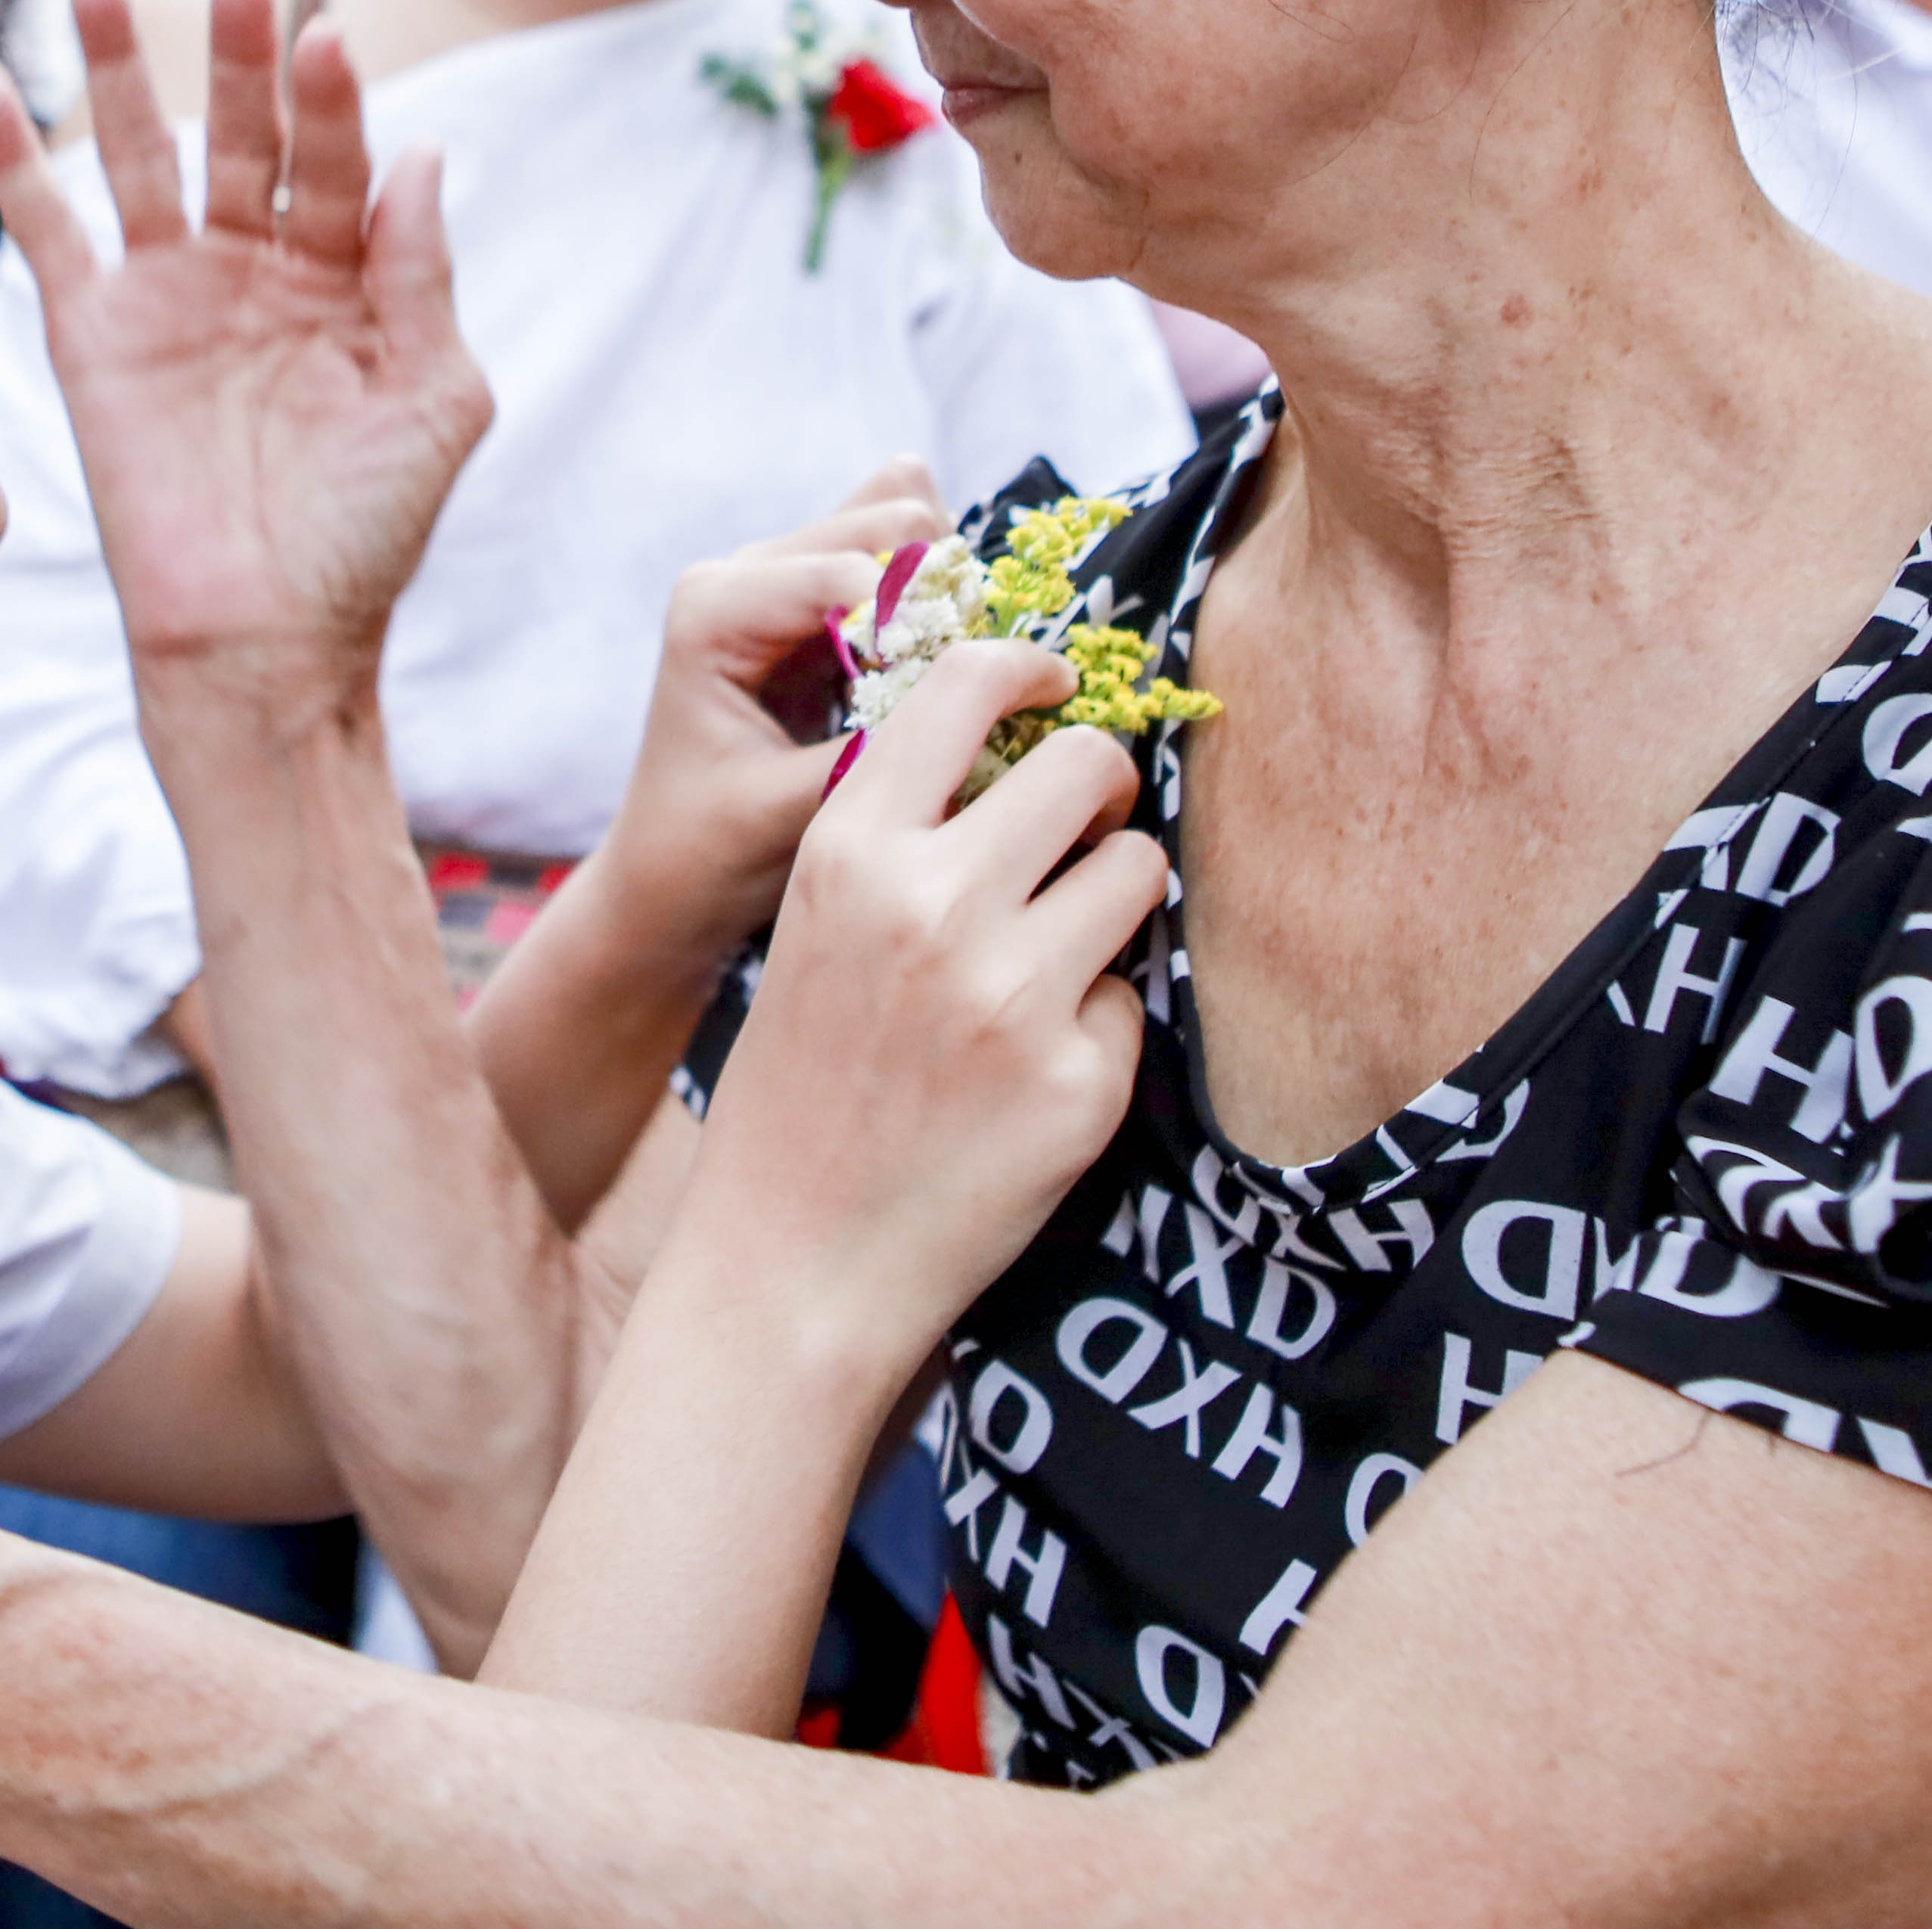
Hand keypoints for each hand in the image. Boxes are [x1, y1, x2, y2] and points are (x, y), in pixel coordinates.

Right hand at [0, 0, 490, 696]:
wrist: (264, 640)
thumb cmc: (364, 536)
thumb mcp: (435, 399)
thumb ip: (422, 276)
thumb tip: (422, 155)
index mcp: (344, 280)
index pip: (338, 161)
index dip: (333, 102)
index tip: (327, 37)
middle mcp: (253, 271)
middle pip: (243, 135)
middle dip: (240, 57)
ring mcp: (169, 295)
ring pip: (140, 154)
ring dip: (121, 67)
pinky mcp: (92, 335)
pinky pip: (50, 227)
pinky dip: (17, 154)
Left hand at [586, 463, 944, 974]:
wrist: (668, 877)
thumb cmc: (709, 852)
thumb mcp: (786, 814)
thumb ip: (871, 755)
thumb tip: (975, 709)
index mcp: (715, 609)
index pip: (849, 572)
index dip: (925, 619)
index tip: (974, 691)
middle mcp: (746, 572)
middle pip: (890, 520)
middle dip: (942, 592)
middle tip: (967, 685)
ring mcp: (786, 578)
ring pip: (907, 526)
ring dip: (946, 591)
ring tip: (954, 677)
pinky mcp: (822, 601)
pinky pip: (904, 559)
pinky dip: (940, 600)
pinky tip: (944, 670)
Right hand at [683, 643, 1161, 1376]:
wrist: (791, 1263)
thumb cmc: (804, 1084)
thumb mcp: (815, 924)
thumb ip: (902, 833)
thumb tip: (1026, 744)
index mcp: (850, 849)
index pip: (968, 681)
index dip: (1032, 669)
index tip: (1056, 686)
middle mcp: (932, 904)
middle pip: (1089, 765)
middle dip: (1101, 790)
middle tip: (1083, 832)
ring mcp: (1012, 994)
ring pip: (1140, 870)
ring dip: (1114, 900)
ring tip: (1054, 957)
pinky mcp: (1078, 1081)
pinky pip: (1132, 998)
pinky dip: (1098, 1027)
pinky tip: (1029, 1077)